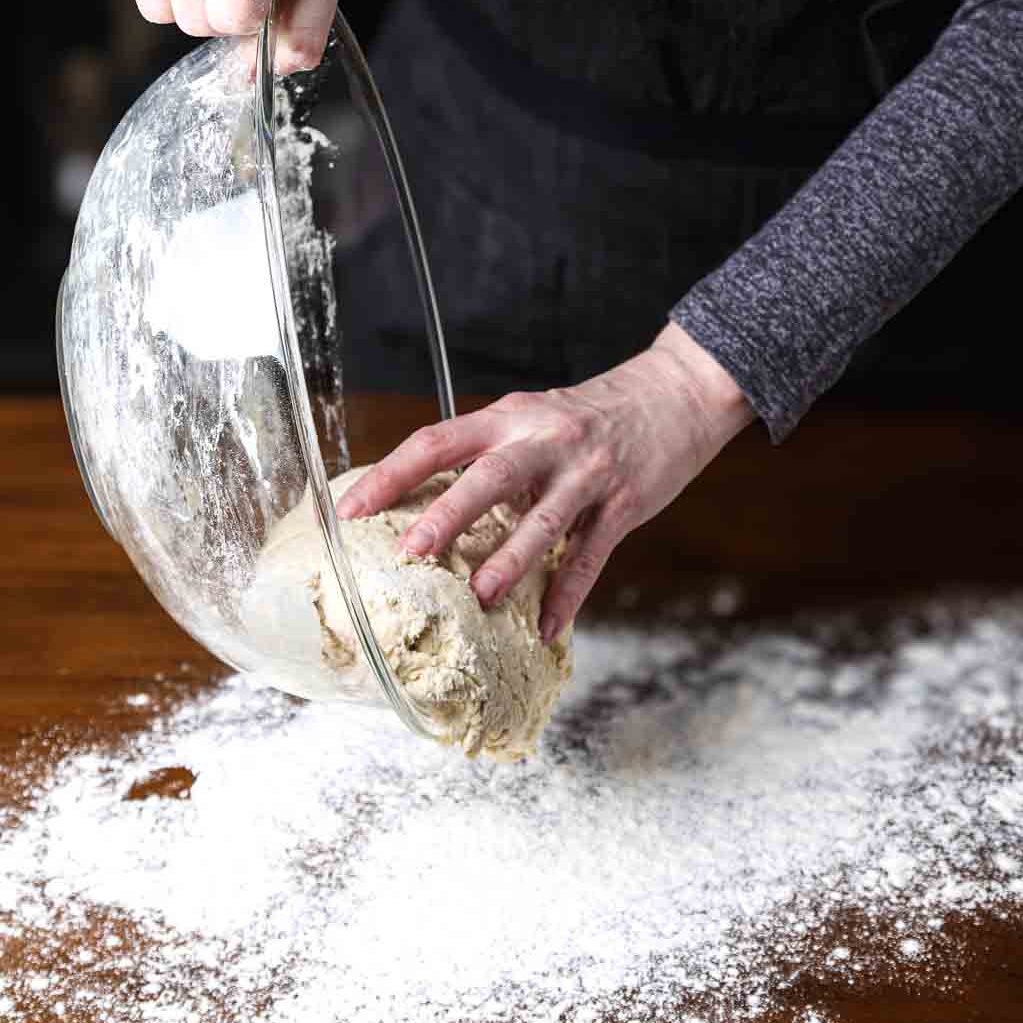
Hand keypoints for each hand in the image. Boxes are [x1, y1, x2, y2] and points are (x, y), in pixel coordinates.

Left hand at [336, 323, 756, 641]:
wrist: (674, 395)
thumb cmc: (590, 416)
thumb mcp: (532, 418)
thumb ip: (487, 453)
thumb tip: (425, 503)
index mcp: (509, 419)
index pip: (437, 441)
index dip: (390, 474)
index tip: (348, 510)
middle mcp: (544, 441)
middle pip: (488, 476)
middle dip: (446, 514)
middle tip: (410, 551)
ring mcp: (586, 474)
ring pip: (543, 519)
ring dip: (510, 559)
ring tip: (481, 595)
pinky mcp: (623, 504)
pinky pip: (591, 556)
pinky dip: (570, 594)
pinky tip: (549, 627)